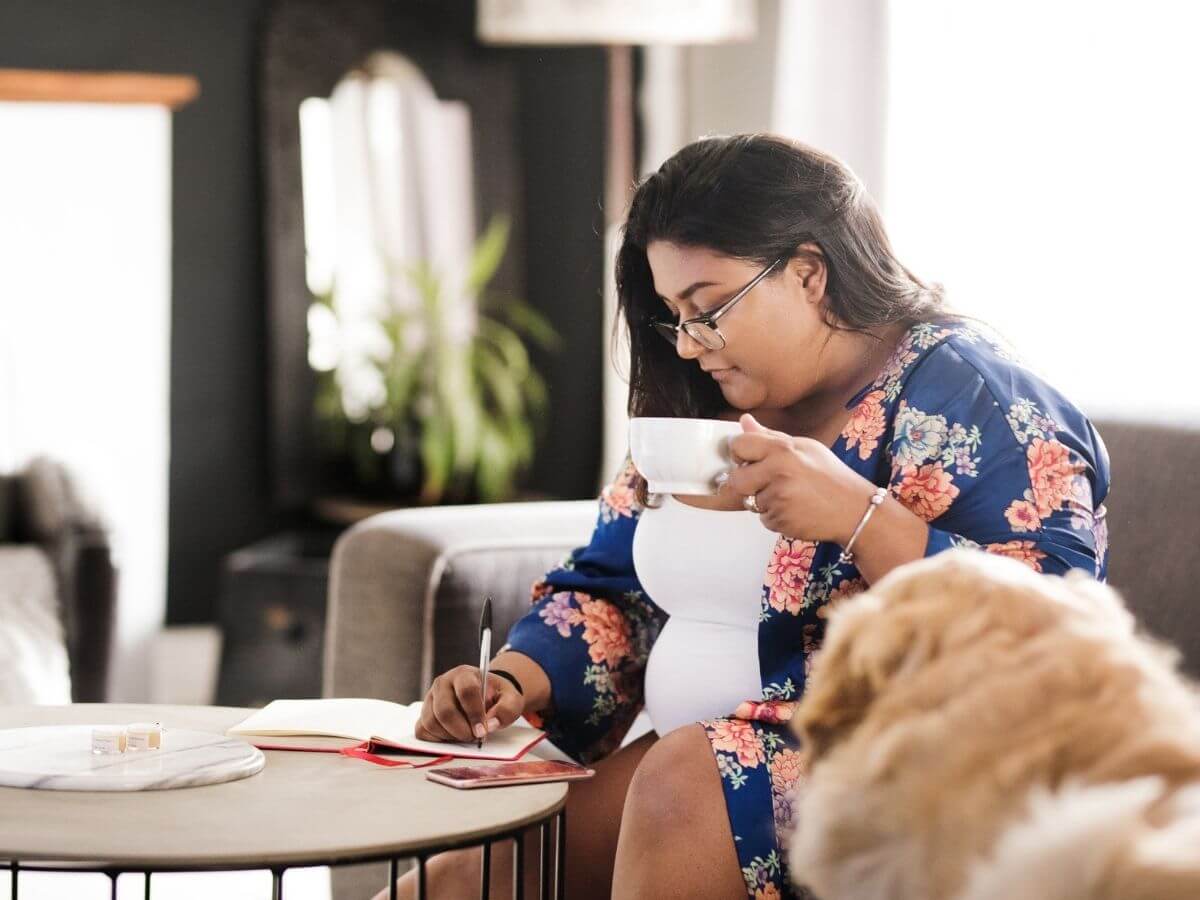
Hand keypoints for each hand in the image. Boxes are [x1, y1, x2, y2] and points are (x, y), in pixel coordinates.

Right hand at [414, 665, 524, 742]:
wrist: (485, 694)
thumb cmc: (496, 696)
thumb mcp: (511, 699)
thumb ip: (506, 710)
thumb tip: (490, 725)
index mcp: (464, 674)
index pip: (466, 691)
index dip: (474, 714)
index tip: (483, 731)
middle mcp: (443, 683)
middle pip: (444, 710)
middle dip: (461, 730)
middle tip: (475, 737)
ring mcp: (430, 698)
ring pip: (431, 722)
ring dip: (450, 736)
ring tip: (465, 735)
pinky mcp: (424, 712)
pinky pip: (422, 730)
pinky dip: (436, 739)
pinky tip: (452, 737)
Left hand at [723, 413, 876, 542]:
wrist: (854, 510)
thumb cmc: (830, 476)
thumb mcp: (804, 447)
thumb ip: (770, 436)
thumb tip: (744, 421)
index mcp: (782, 449)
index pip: (738, 446)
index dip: (740, 453)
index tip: (748, 458)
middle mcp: (777, 472)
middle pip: (736, 478)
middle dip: (746, 482)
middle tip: (765, 481)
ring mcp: (778, 498)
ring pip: (749, 501)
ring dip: (763, 500)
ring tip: (789, 495)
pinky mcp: (779, 520)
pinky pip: (763, 518)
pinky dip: (774, 515)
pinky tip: (794, 509)